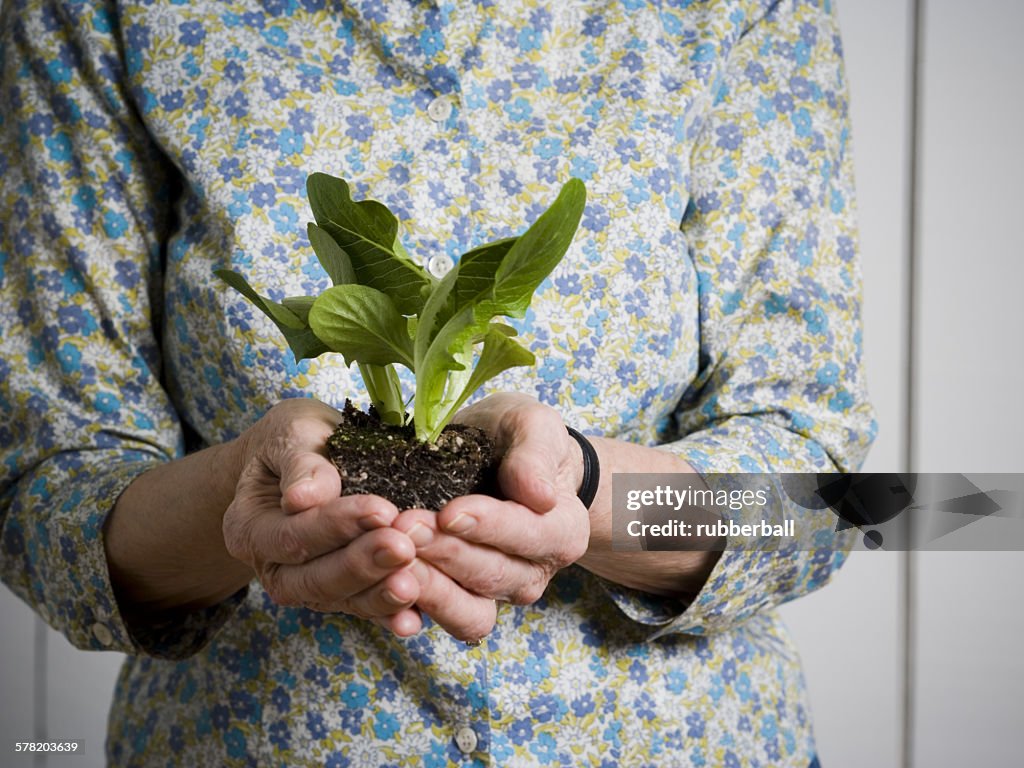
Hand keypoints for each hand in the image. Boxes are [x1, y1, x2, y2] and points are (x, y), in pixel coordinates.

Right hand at [222, 398, 425, 634]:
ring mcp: (304, 585)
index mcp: (249, 526)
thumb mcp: (292, 433)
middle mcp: (271, 565)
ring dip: (377, 595)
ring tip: (413, 584)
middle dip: (361, 565)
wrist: (303, 456)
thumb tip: (304, 497)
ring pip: (339, 600)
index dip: (336, 526)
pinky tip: (414, 619)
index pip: (291, 536)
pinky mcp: (338, 593)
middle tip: (404, 547)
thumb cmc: (297, 440)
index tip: (381, 509)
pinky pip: (361, 609)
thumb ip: (300, 463)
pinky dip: (387, 615)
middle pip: (313, 578)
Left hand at [391, 393, 590, 639]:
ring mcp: (495, 593)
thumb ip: (536, 454)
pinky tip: (379, 585)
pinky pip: (437, 615)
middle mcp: (533, 572)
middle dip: (445, 553)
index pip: (529, 535)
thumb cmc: (519, 441)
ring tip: (388, 554)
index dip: (489, 527)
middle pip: (492, 575)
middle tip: (404, 527)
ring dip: (425, 584)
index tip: (450, 512)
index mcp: (562, 530)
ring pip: (466, 608)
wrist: (498, 459)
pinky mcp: (457, 600)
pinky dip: (408, 606)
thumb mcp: (533, 426)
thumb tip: (540, 495)